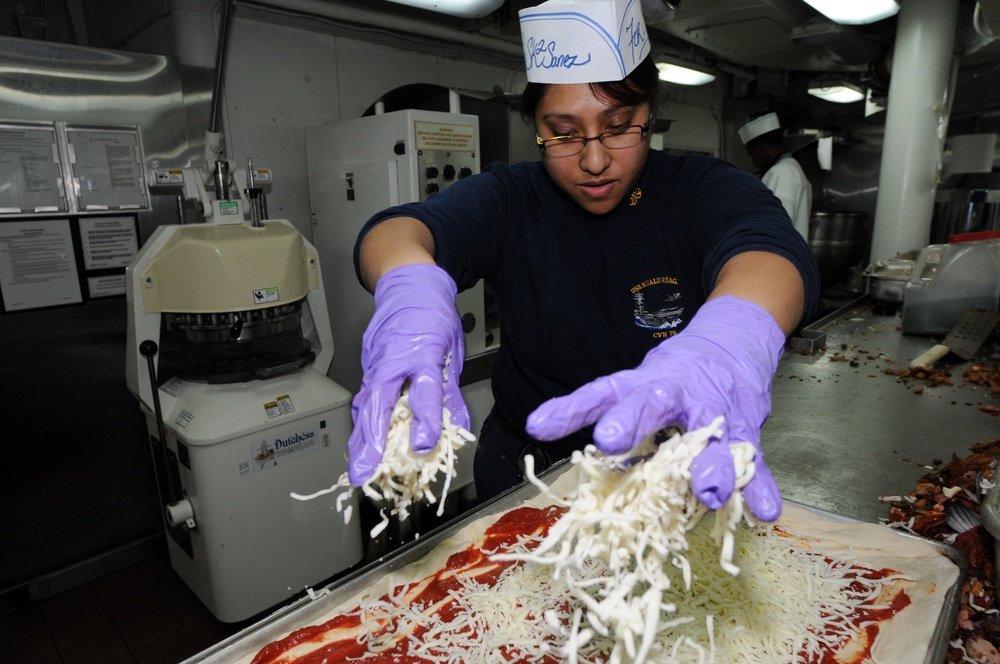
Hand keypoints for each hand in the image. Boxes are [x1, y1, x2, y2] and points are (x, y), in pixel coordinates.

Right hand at [347, 264, 469, 485]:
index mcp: (423, 352)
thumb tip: (459, 428)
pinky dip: (362, 422)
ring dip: (361, 439)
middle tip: (364, 472)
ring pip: (366, 405)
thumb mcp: (453, 352)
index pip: (424, 392)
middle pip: (380, 404)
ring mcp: (376, 362)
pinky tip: (360, 443)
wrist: (408, 285)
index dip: (424, 421)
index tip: (421, 446)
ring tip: (358, 469)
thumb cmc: (433, 315)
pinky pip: (364, 398)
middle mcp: (394, 359)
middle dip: (371, 442)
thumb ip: (452, 393)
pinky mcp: (368, 365)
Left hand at [525, 296, 785, 520]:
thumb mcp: (630, 383)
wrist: (733, 345)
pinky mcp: (746, 430)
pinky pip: (753, 460)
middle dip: (634, 421)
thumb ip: (589, 406)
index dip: (575, 408)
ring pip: (712, 435)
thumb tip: (537, 426)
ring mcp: (716, 411)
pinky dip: (758, 485)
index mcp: (645, 382)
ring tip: (708, 490)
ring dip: (711, 464)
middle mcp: (678, 393)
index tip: (555, 427)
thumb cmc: (675, 375)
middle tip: (613, 440)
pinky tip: (763, 509)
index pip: (605, 392)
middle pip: (654, 403)